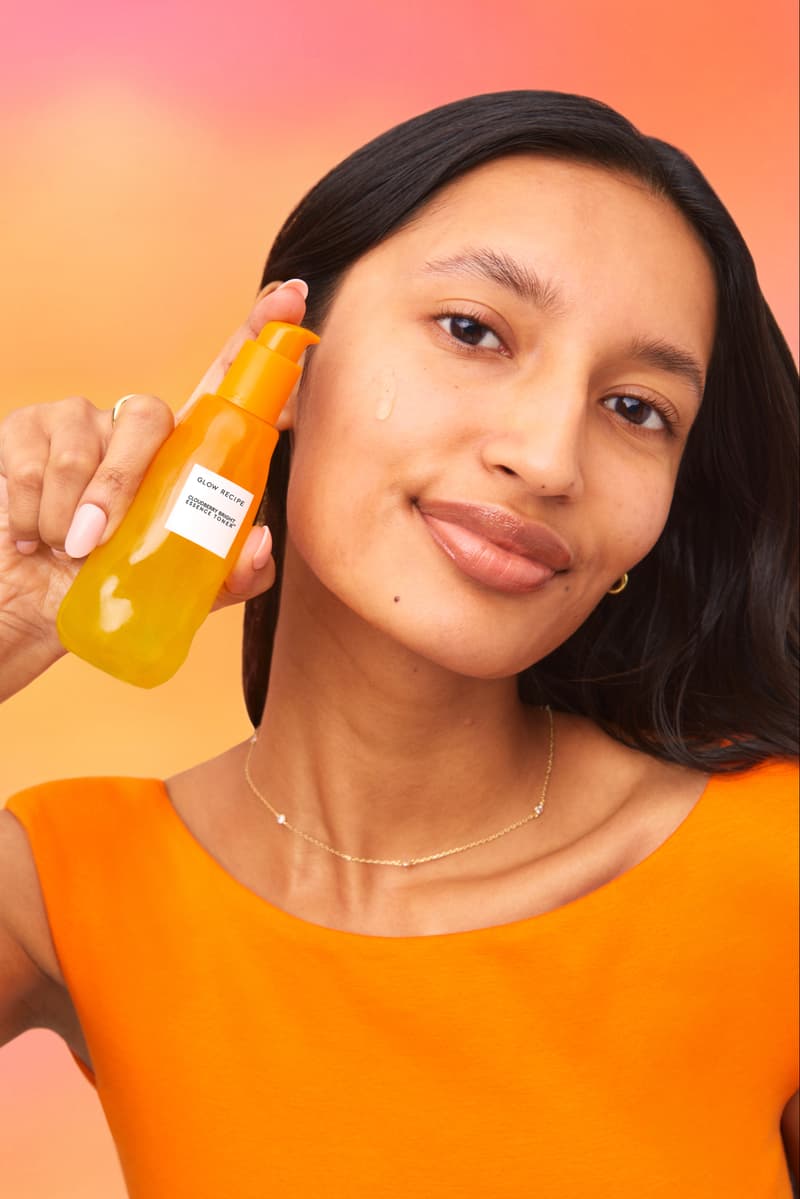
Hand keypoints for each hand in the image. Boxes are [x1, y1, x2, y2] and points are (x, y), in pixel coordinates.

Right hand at [0, 279, 307, 700]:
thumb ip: (232, 573)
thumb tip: (264, 538)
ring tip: (65, 548)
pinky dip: (31, 515)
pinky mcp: (27, 425)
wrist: (33, 607)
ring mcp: (83, 418)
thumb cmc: (112, 586)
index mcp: (186, 452)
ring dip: (69, 516)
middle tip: (93, 544)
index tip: (292, 298)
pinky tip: (30, 534)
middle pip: (151, 416)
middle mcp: (140, 424)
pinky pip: (33, 463)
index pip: (228, 378)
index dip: (260, 333)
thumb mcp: (182, 591)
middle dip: (120, 487)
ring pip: (86, 450)